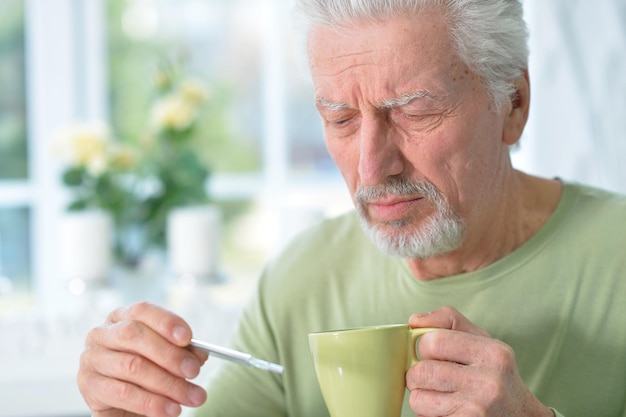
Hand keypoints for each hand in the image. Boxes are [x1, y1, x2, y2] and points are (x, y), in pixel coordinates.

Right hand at [77, 302, 208, 416]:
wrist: (127, 405)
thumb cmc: (147, 373)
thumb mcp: (167, 358)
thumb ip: (182, 352)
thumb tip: (198, 355)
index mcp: (122, 317)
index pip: (142, 310)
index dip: (166, 322)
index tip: (188, 338)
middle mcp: (102, 333)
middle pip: (135, 335)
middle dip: (169, 355)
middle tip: (194, 371)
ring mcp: (92, 358)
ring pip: (132, 366)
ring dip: (167, 384)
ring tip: (190, 397)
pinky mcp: (89, 385)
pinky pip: (123, 393)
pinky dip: (151, 402)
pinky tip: (169, 410)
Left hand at [406, 307, 552, 416]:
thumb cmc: (496, 376)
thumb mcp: (484, 342)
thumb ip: (450, 322)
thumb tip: (415, 321)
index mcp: (493, 353)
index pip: (434, 341)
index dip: (424, 347)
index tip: (431, 353)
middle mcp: (488, 382)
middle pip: (421, 371)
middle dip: (417, 374)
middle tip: (431, 378)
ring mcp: (476, 409)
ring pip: (418, 398)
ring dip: (422, 397)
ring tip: (440, 395)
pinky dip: (428, 413)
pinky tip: (447, 410)